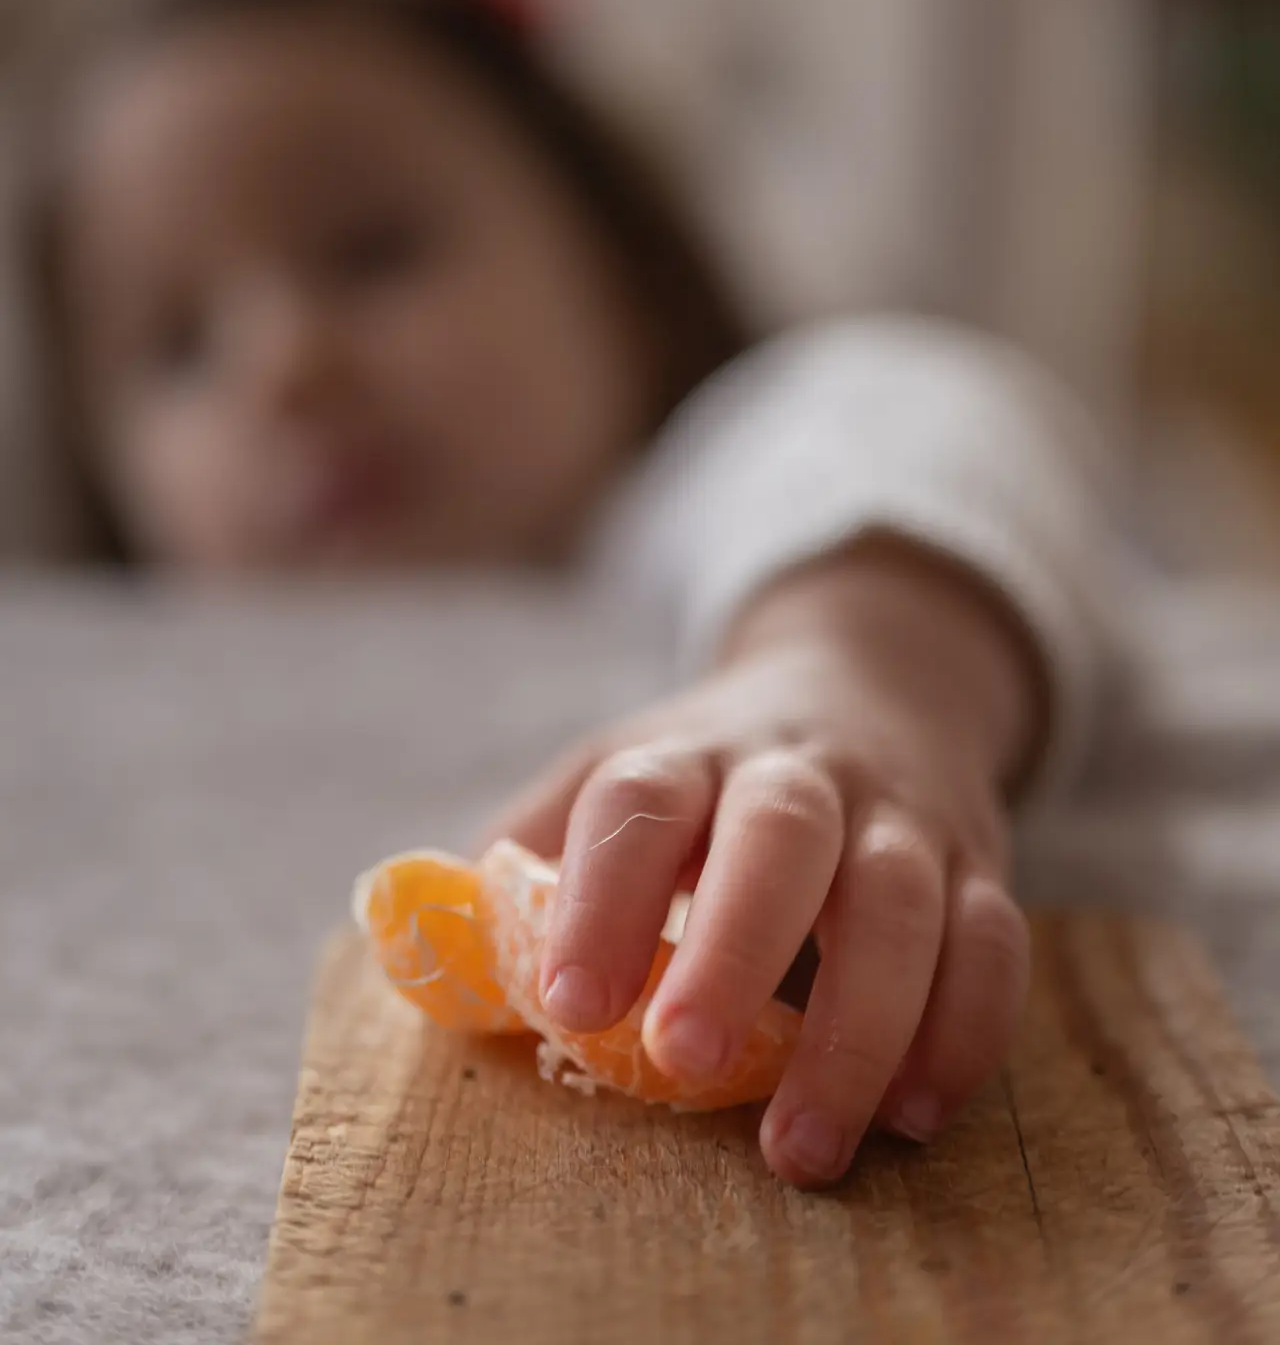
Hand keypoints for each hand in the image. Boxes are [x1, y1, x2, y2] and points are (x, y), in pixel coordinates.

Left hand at [478, 539, 1039, 1187]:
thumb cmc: (713, 773)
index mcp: (689, 752)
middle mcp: (799, 771)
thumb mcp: (617, 775)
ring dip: (859, 1028)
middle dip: (735, 951)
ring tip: (801, 1146)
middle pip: (780, 838)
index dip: (602, 895)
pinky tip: (915, 1111)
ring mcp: (897, 813)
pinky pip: (993, 940)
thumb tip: (431, 943)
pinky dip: (965, 1028)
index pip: (640, 801)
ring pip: (898, 901)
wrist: (874, 677)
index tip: (568, 1002)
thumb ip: (533, 852)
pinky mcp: (977, 863)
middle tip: (682, 1062)